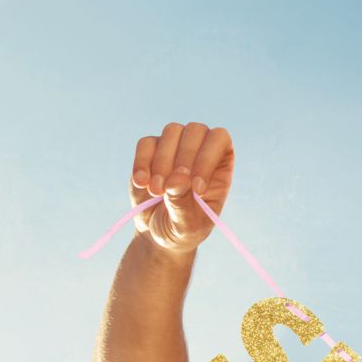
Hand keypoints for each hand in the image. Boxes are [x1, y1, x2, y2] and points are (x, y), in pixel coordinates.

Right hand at [130, 121, 233, 254]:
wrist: (158, 231)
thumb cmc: (182, 228)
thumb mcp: (188, 224)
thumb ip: (185, 204)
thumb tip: (176, 180)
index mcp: (220, 163)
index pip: (219, 139)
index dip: (207, 159)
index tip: (197, 190)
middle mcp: (200, 148)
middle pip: (195, 130)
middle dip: (183, 160)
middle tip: (170, 190)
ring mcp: (175, 146)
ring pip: (171, 131)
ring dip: (162, 162)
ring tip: (157, 192)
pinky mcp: (150, 150)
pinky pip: (146, 143)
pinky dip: (142, 162)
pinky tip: (142, 183)